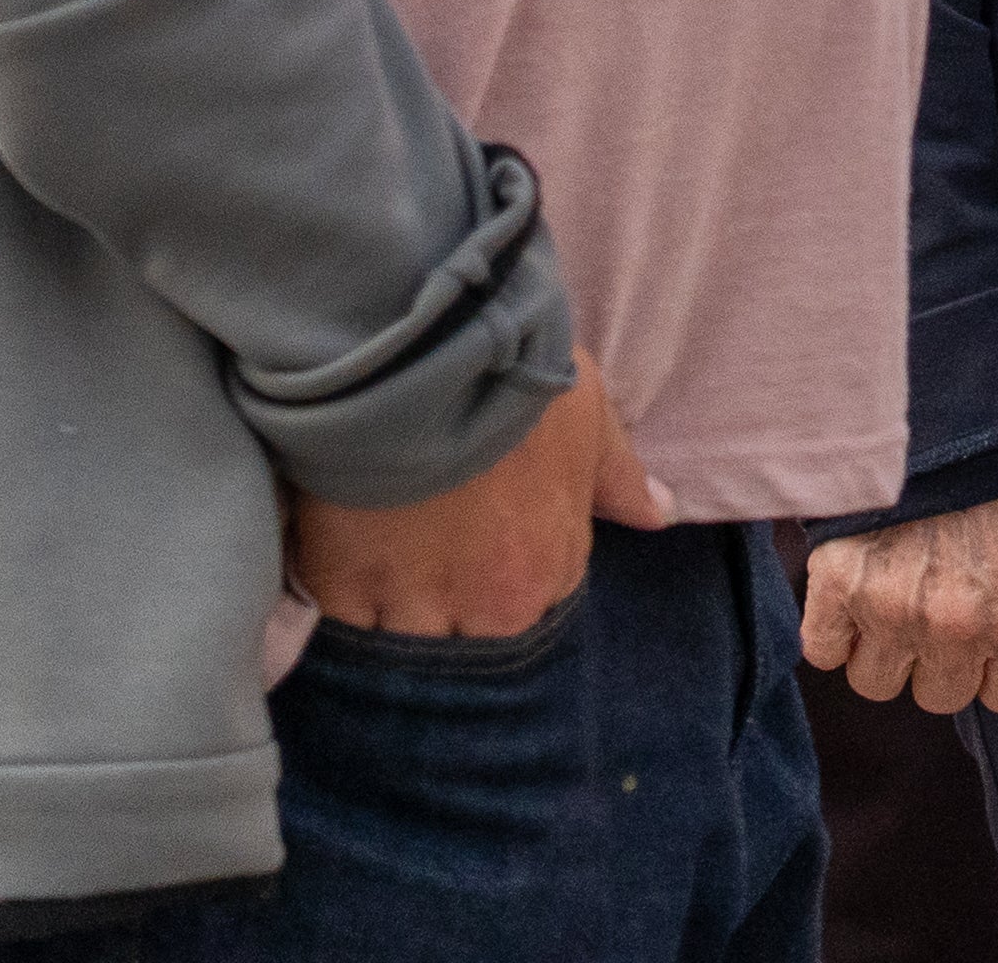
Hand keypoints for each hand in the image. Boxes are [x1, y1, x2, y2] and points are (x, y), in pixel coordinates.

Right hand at [286, 372, 670, 643]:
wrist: (430, 356)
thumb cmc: (517, 381)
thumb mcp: (587, 419)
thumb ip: (618, 478)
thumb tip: (661, 515)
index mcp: (547, 572)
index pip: (524, 609)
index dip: (496, 577)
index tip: (474, 540)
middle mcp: (484, 605)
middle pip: (457, 640)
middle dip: (440, 607)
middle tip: (417, 546)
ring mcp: (410, 604)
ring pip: (394, 642)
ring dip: (386, 606)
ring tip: (373, 550)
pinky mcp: (341, 586)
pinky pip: (337, 619)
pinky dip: (336, 594)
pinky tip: (336, 552)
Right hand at [803, 471, 997, 713]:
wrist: (946, 404)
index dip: (994, 668)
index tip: (984, 642)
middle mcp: (958, 630)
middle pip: (938, 696)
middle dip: (939, 661)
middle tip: (935, 614)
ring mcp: (893, 613)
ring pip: (877, 683)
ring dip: (883, 651)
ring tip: (891, 604)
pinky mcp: (838, 588)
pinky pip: (823, 650)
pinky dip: (833, 631)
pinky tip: (850, 598)